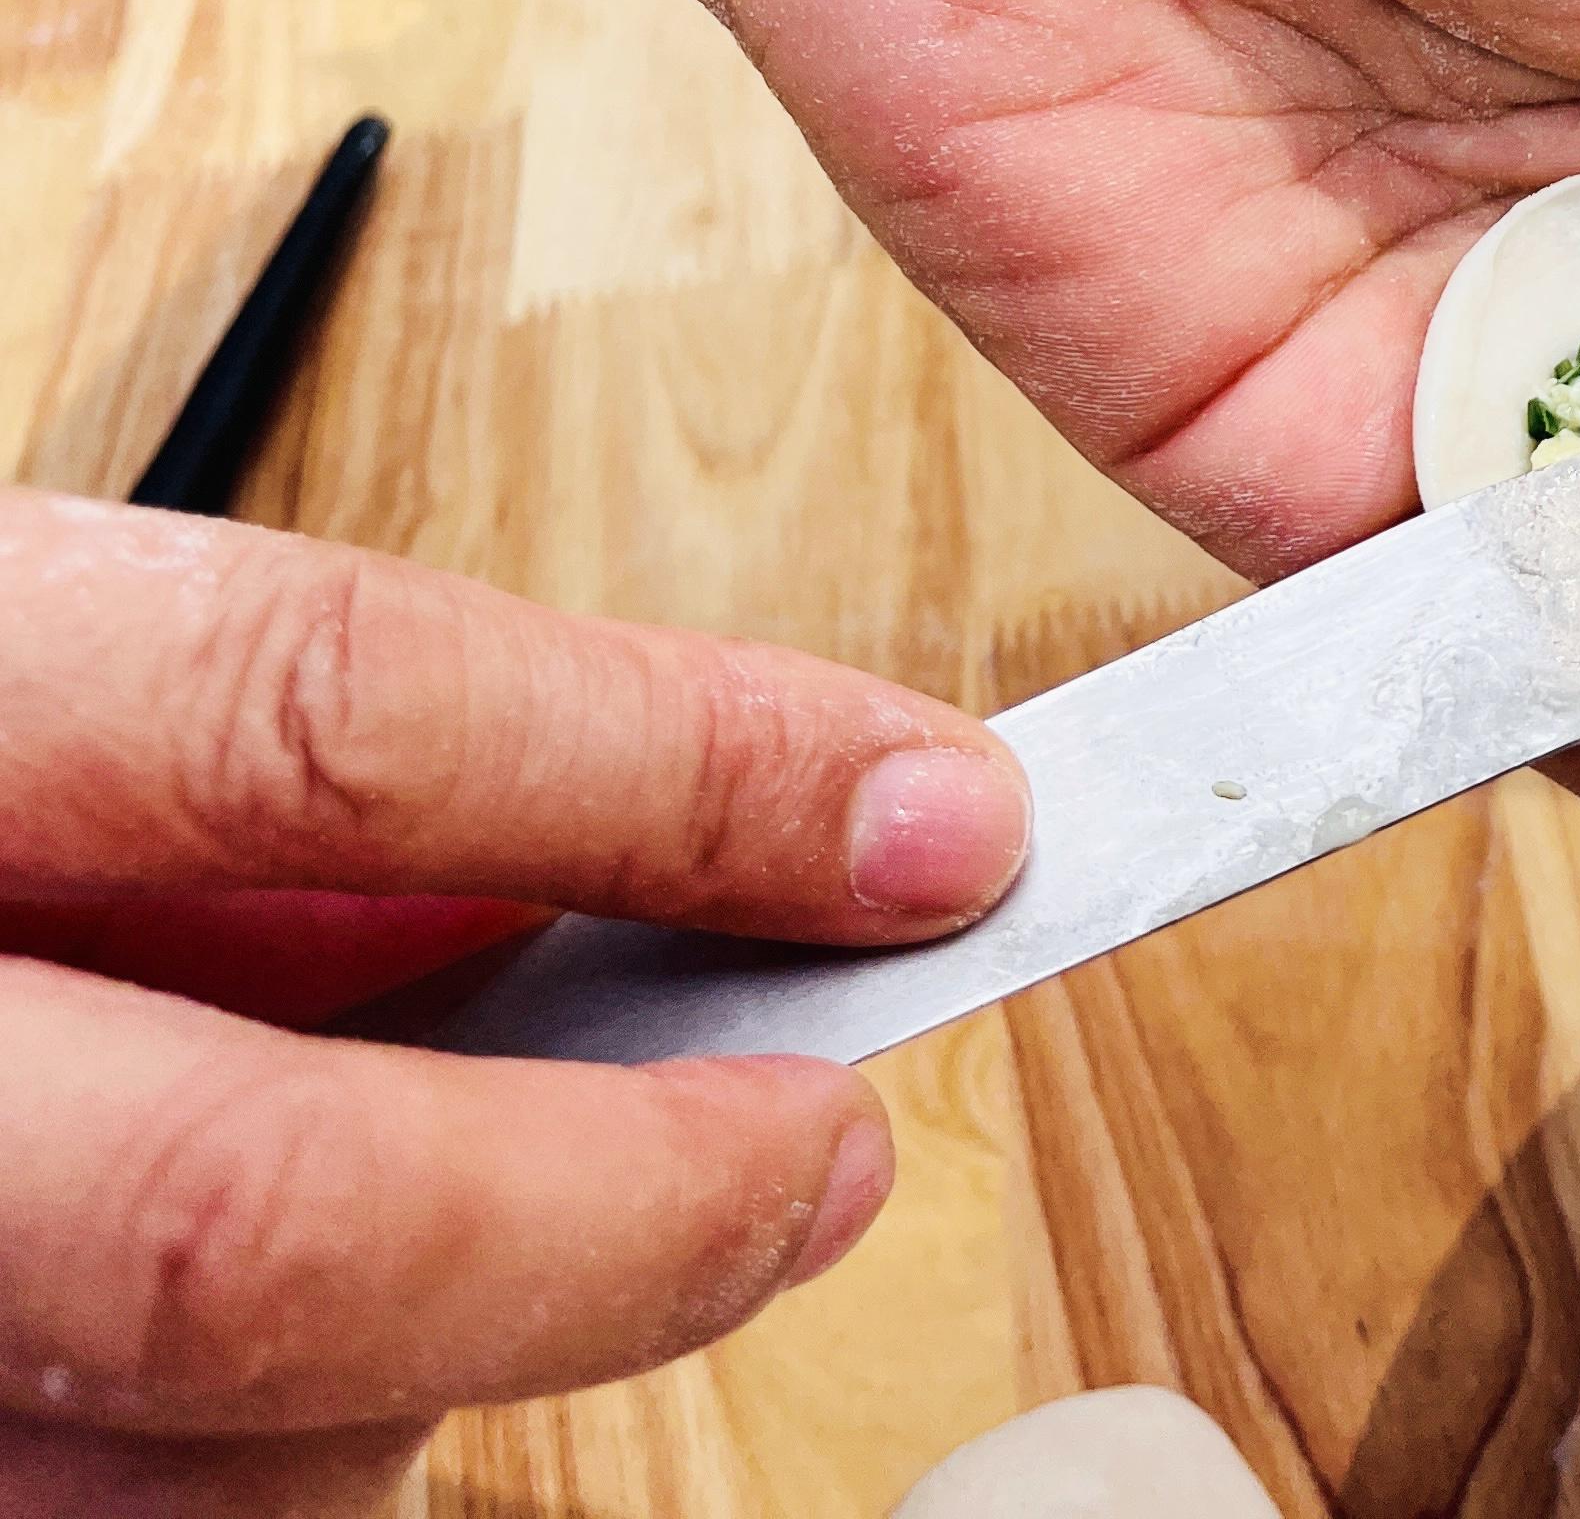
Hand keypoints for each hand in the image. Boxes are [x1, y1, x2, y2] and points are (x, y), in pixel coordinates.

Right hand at [0, 489, 1032, 1510]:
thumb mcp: (43, 688)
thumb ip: (318, 783)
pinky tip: (272, 1354)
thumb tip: (717, 847)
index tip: (941, 826)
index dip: (679, 774)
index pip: (309, 717)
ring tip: (478, 1237)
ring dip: (429, 1372)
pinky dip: (271, 1461)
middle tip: (820, 1157)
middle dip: (616, 1214)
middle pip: (246, 1222)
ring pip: (195, 1469)